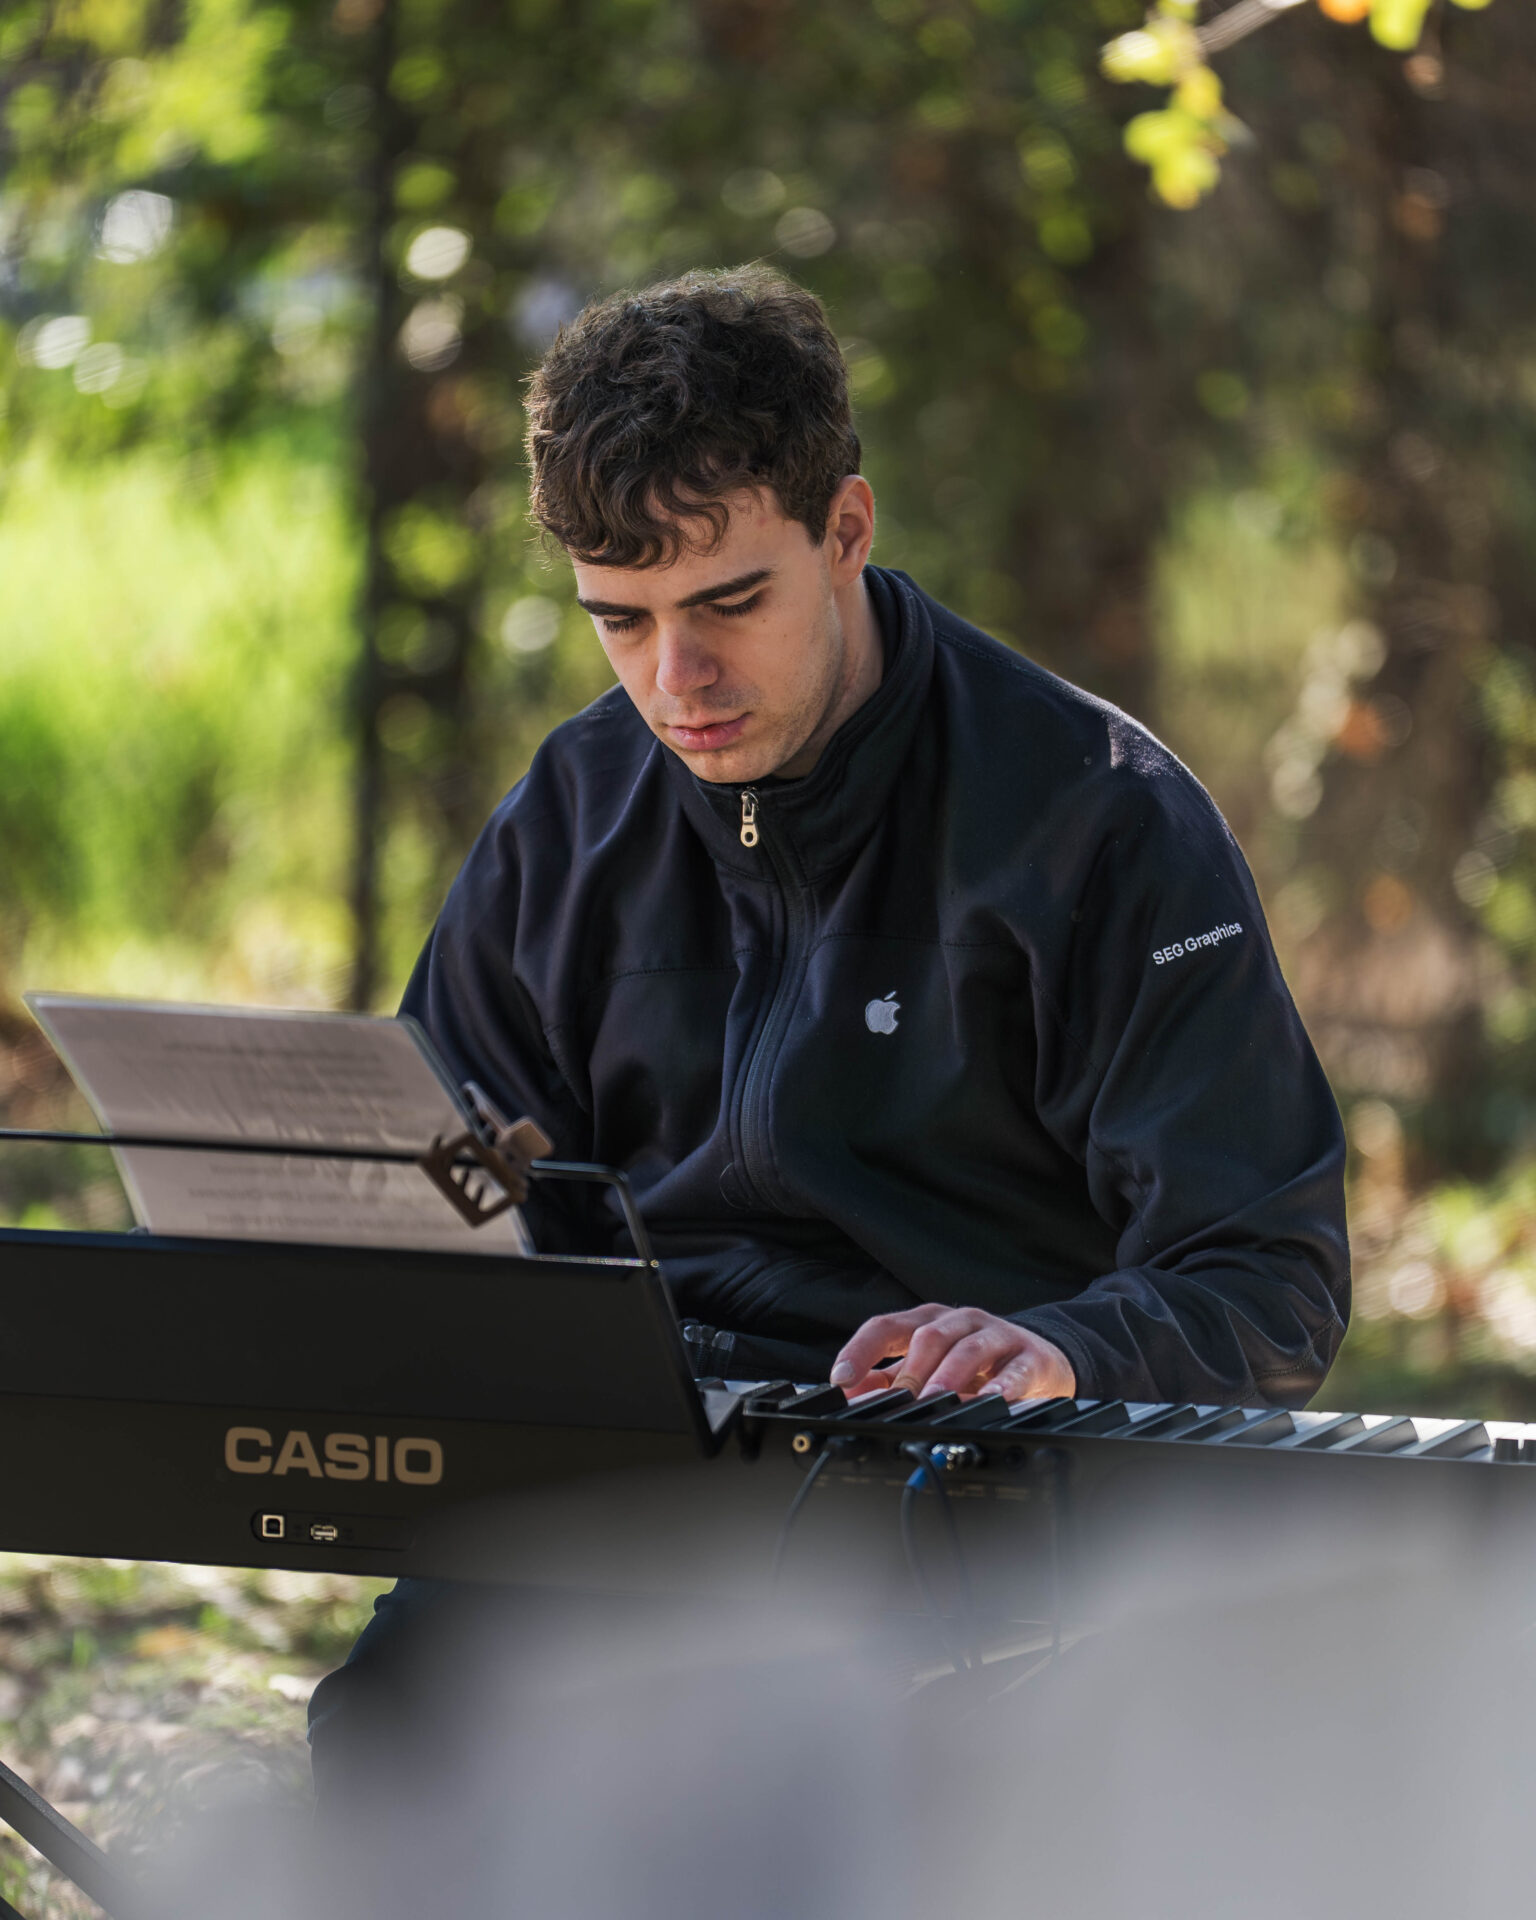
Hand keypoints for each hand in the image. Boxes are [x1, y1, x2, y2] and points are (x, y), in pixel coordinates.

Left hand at [829, 1304, 1075, 1402]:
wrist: (1040, 1360)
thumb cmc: (977, 1363)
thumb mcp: (928, 1366)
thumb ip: (888, 1379)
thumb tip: (849, 1393)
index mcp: (927, 1322)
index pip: (885, 1326)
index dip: (860, 1350)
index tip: (841, 1378)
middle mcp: (959, 1322)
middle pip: (927, 1337)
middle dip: (909, 1371)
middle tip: (898, 1400)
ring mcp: (995, 1335)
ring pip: (968, 1348)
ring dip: (948, 1374)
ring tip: (934, 1399)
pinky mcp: (1028, 1356)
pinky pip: (1015, 1369)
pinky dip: (1003, 1384)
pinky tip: (992, 1398)